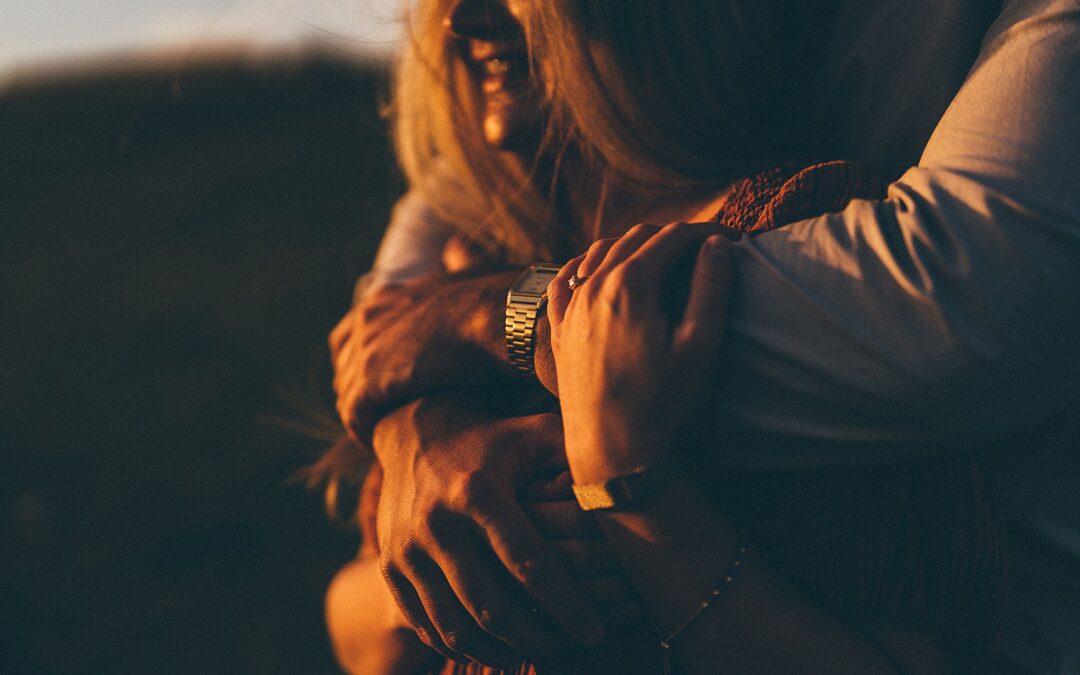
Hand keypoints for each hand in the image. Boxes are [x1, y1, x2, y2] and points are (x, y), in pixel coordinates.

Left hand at [329, 270, 519, 442]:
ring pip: (346, 392)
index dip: (359, 360)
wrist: (499, 318)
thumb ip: (457, 262)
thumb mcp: (468, 271)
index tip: (377, 383)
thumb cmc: (496, 299)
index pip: (350, 333)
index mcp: (385, 298)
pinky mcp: (371, 380)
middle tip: (375, 415)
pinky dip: (362, 430)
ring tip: (377, 436)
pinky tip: (377, 444)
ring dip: (360, 415)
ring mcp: (366, 349)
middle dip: (355, 390)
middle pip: (342, 364)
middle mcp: (367, 320)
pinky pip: (354, 413)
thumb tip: (456, 246)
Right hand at [372, 394, 607, 667]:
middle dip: (539, 638)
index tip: (596, 630)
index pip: (530, 564)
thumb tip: (623, 491)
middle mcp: (437, 523)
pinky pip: (426, 625)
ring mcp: (407, 549)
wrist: (414, 433)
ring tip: (537, 654)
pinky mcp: (389, 567)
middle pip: (492, 606)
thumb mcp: (536, 434)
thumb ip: (578, 459)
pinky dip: (461, 647)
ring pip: (456, 626)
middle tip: (573, 648)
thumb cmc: (494, 440)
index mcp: (479, 491)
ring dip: (501, 652)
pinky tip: (495, 649)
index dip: (567, 604)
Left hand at [547, 222, 733, 483]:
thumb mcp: (699, 346)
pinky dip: (589, 264)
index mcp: (629, 284)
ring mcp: (570, 305)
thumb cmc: (660, 403)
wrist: (610, 451)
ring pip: (602, 252)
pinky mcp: (558, 327)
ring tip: (668, 258)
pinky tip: (602, 270)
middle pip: (638, 238)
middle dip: (676, 236)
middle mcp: (592, 285)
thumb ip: (711, 287)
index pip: (673, 237)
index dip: (707, 233)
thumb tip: (717, 245)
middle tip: (707, 248)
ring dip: (637, 246)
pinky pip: (567, 278)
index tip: (735, 240)